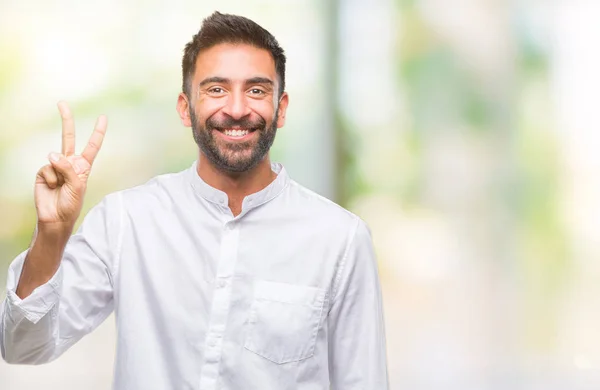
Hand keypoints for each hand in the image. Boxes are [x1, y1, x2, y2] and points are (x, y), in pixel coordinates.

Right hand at [34, 101, 106, 226]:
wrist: (56, 218)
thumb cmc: (71, 204)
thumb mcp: (78, 186)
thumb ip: (68, 169)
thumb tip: (52, 154)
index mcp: (83, 166)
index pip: (92, 146)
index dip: (97, 132)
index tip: (103, 117)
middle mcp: (70, 163)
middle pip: (68, 137)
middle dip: (65, 120)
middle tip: (62, 103)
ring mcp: (55, 166)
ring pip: (57, 159)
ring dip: (60, 175)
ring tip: (61, 188)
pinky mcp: (43, 171)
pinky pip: (47, 168)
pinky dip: (50, 179)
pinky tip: (51, 187)